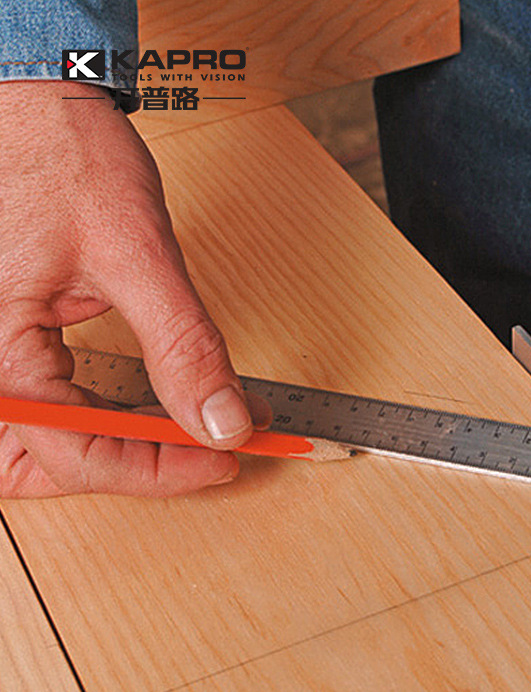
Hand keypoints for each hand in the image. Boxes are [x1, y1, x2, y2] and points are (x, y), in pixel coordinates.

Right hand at [0, 81, 262, 496]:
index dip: (163, 469)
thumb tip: (222, 422)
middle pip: (53, 465)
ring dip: (112, 456)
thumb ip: (183, 347)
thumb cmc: (63, 156)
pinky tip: (147, 413)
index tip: (228, 455)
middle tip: (206, 454)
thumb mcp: (135, 255)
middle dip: (135, 471)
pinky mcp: (8, 339)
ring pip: (41, 450)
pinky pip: (46, 409)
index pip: (80, 454)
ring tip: (181, 441)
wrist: (34, 100)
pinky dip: (99, 422)